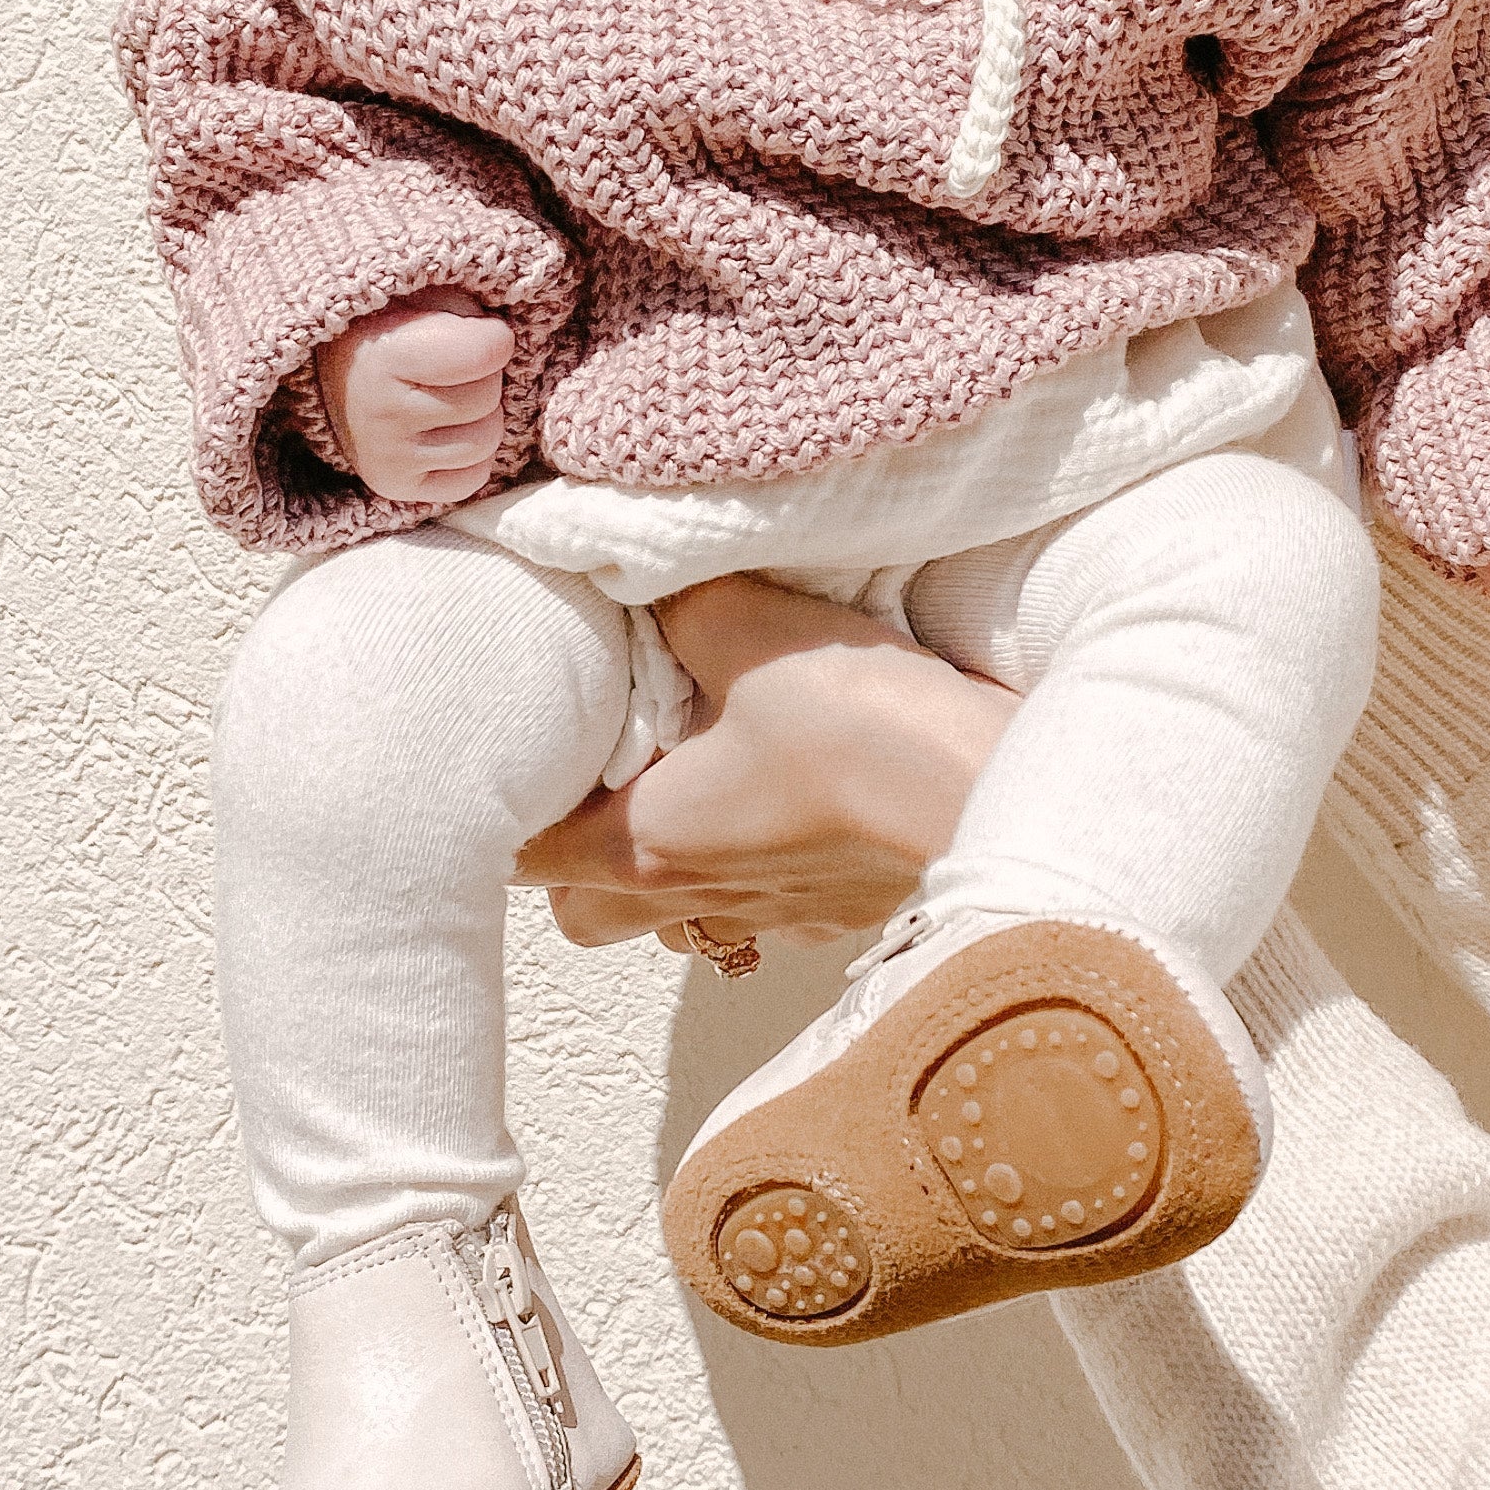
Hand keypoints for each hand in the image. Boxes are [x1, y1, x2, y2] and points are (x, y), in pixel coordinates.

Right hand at [319, 288, 514, 506]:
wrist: (334, 369)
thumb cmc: (391, 324)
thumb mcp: (424, 295)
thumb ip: (469, 310)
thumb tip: (507, 344)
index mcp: (386, 355)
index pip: (488, 352)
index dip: (494, 337)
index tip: (476, 331)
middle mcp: (382, 413)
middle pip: (488, 398)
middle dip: (483, 378)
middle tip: (453, 368)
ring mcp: (387, 456)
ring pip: (486, 442)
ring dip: (479, 418)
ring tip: (447, 398)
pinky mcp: (394, 487)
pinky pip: (472, 478)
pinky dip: (469, 457)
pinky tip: (443, 432)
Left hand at [514, 576, 1014, 950]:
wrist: (990, 790)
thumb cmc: (858, 727)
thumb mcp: (746, 626)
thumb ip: (676, 601)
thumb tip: (642, 572)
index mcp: (644, 846)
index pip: (519, 859)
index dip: (499, 812)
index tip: (510, 760)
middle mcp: (698, 899)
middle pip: (589, 916)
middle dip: (580, 862)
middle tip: (601, 779)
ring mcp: (777, 917)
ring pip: (681, 917)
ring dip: (674, 866)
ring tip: (695, 785)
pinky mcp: (845, 908)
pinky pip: (771, 905)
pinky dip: (763, 863)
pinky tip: (790, 800)